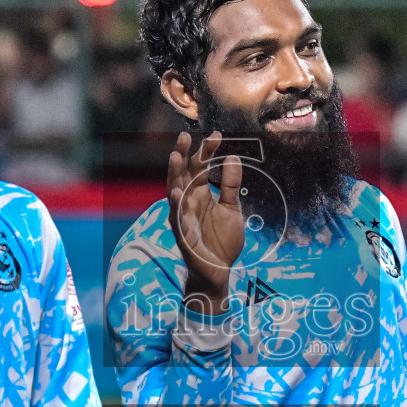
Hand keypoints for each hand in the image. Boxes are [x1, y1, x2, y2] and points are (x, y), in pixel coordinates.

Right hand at [168, 130, 242, 311]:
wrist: (220, 271)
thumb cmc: (222, 240)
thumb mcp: (232, 208)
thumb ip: (231, 185)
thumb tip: (232, 157)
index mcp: (200, 193)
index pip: (201, 167)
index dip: (207, 151)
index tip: (217, 135)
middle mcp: (189, 202)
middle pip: (183, 174)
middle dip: (183, 155)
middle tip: (185, 135)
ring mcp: (183, 217)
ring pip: (174, 191)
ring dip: (173, 174)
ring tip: (174, 156)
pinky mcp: (183, 235)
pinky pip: (176, 218)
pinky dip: (175, 205)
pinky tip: (176, 193)